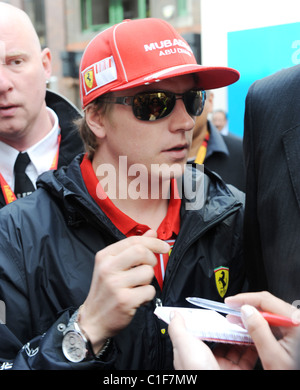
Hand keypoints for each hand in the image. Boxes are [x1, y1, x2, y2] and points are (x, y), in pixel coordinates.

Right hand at [78, 230, 169, 352]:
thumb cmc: (106, 291)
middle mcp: (108, 268)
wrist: (93, 320)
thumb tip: (152, 232)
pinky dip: (147, 296)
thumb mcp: (113, 265)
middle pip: (142, 252)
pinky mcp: (124, 300)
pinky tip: (137, 299)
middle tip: (148, 269)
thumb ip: (132, 248)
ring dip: (148, 281)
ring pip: (148, 272)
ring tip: (137, 288)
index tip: (164, 247)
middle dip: (152, 260)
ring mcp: (115, 284)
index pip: (133, 241)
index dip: (153, 242)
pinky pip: (149, 291)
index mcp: (105, 256)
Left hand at [168, 311, 256, 369]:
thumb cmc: (195, 371)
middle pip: (220, 338)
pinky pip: (247, 357)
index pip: (200, 333)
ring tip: (248, 323)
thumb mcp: (184, 345)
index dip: (208, 321)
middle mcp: (207, 360)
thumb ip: (178, 329)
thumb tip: (174, 314)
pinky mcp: (238, 372)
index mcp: (191, 353)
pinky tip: (255, 338)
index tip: (218, 311)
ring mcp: (223, 366)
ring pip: (235, 347)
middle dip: (229, 327)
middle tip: (237, 315)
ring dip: (242, 335)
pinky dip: (252, 347)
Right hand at [225, 291, 299, 369]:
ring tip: (237, 318)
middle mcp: (298, 320)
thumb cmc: (294, 373)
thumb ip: (259, 331)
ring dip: (252, 315)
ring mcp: (297, 326)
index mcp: (295, 322)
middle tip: (230, 308)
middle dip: (247, 306)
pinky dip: (261, 322)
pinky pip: (275, 321)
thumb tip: (246, 310)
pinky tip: (250, 326)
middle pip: (268, 304)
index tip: (230, 302)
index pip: (266, 300)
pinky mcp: (295, 332)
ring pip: (270, 312)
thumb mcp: (273, 356)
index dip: (245, 299)